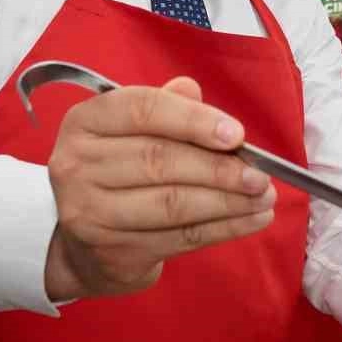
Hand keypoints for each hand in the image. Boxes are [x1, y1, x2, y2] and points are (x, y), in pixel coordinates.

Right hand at [43, 76, 276, 299]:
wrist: (84, 246)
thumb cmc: (118, 174)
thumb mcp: (130, 132)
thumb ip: (164, 108)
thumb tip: (193, 89)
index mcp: (84, 122)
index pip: (141, 110)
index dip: (193, 120)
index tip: (236, 135)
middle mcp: (78, 165)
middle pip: (159, 160)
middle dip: (219, 168)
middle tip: (260, 174)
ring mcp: (91, 213)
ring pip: (173, 203)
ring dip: (228, 201)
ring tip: (264, 197)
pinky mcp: (114, 251)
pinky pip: (181, 237)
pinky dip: (225, 228)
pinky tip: (253, 219)